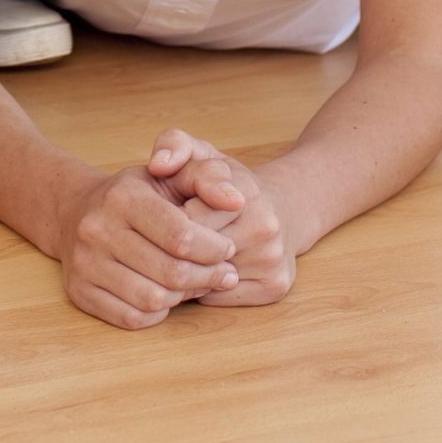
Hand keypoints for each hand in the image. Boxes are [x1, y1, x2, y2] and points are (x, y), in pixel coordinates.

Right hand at [56, 164, 241, 329]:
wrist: (76, 212)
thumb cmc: (137, 195)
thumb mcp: (171, 173)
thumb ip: (208, 177)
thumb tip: (235, 200)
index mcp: (122, 196)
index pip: (181, 236)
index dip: (214, 249)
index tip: (228, 249)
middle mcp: (97, 229)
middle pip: (170, 273)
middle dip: (207, 277)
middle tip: (224, 274)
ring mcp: (84, 263)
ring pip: (153, 300)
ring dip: (184, 296)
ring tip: (197, 282)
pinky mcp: (80, 292)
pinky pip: (132, 318)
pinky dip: (158, 312)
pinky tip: (168, 296)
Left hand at [148, 130, 295, 307]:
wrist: (284, 207)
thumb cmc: (230, 183)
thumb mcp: (203, 153)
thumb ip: (174, 145)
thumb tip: (157, 164)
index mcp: (244, 192)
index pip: (184, 220)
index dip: (166, 221)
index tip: (164, 217)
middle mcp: (265, 227)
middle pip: (194, 253)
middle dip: (172, 249)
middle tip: (167, 239)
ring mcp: (273, 260)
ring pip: (205, 280)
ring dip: (185, 271)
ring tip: (185, 253)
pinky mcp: (276, 287)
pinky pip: (219, 298)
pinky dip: (204, 288)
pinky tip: (205, 269)